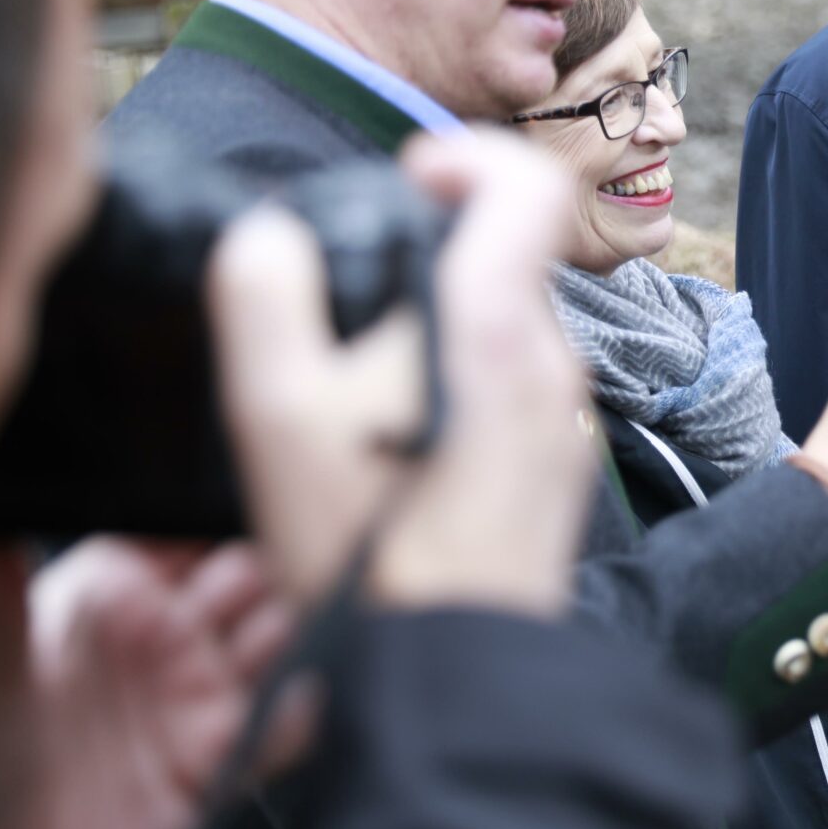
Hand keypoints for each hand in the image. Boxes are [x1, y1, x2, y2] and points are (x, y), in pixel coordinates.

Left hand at [0, 538, 304, 828]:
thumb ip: (1, 599)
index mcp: (117, 596)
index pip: (182, 532)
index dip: (209, 515)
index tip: (224, 508)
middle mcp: (168, 638)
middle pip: (248, 579)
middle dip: (264, 568)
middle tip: (247, 583)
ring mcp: (198, 697)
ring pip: (276, 641)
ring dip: (285, 632)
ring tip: (263, 638)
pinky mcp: (220, 762)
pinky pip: (282, 730)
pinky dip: (294, 715)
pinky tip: (282, 705)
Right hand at [208, 129, 596, 615]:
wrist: (444, 671)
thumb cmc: (360, 541)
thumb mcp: (271, 408)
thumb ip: (262, 291)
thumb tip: (272, 233)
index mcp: (495, 320)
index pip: (525, 181)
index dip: (464, 157)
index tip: (405, 184)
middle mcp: (551, 358)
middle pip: (502, 260)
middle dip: (426, 264)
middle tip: (344, 319)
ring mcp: (564, 419)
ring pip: (503, 331)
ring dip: (436, 337)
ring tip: (358, 404)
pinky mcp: (560, 470)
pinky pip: (512, 394)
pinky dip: (458, 394)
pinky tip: (397, 456)